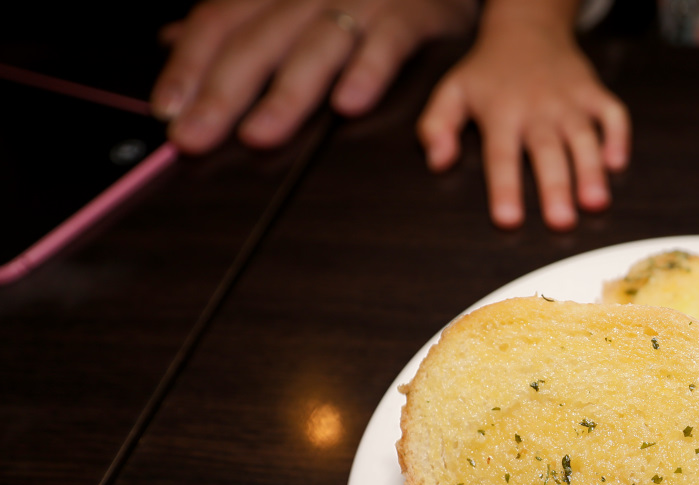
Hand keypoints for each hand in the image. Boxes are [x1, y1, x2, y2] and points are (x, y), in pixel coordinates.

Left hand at [152, 0, 475, 153]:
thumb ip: (237, 21)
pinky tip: (348, 105)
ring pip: (315, 47)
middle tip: (194, 138)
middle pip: (257, 40)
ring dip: (286, 94)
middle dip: (221, 92)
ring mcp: (364, 0)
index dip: (188, 64)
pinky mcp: (413, 14)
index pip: (219, 20)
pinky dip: (368, 72)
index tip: (168, 110)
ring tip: (259, 135)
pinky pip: (387, 43)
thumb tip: (171, 39)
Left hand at [417, 7, 629, 230]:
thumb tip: (437, 162)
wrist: (526, 27)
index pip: (500, 156)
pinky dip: (619, 136)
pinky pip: (613, 113)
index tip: (509, 221)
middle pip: (547, 152)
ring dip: (591, 170)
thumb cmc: (488, 72)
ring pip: (583, 137)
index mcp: (500, 113)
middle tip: (561, 223)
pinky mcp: (594, 92)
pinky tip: (616, 164)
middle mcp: (537, 108)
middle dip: (555, 187)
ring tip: (595, 203)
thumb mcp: (452, 91)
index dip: (504, 189)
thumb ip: (436, 126)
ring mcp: (569, 100)